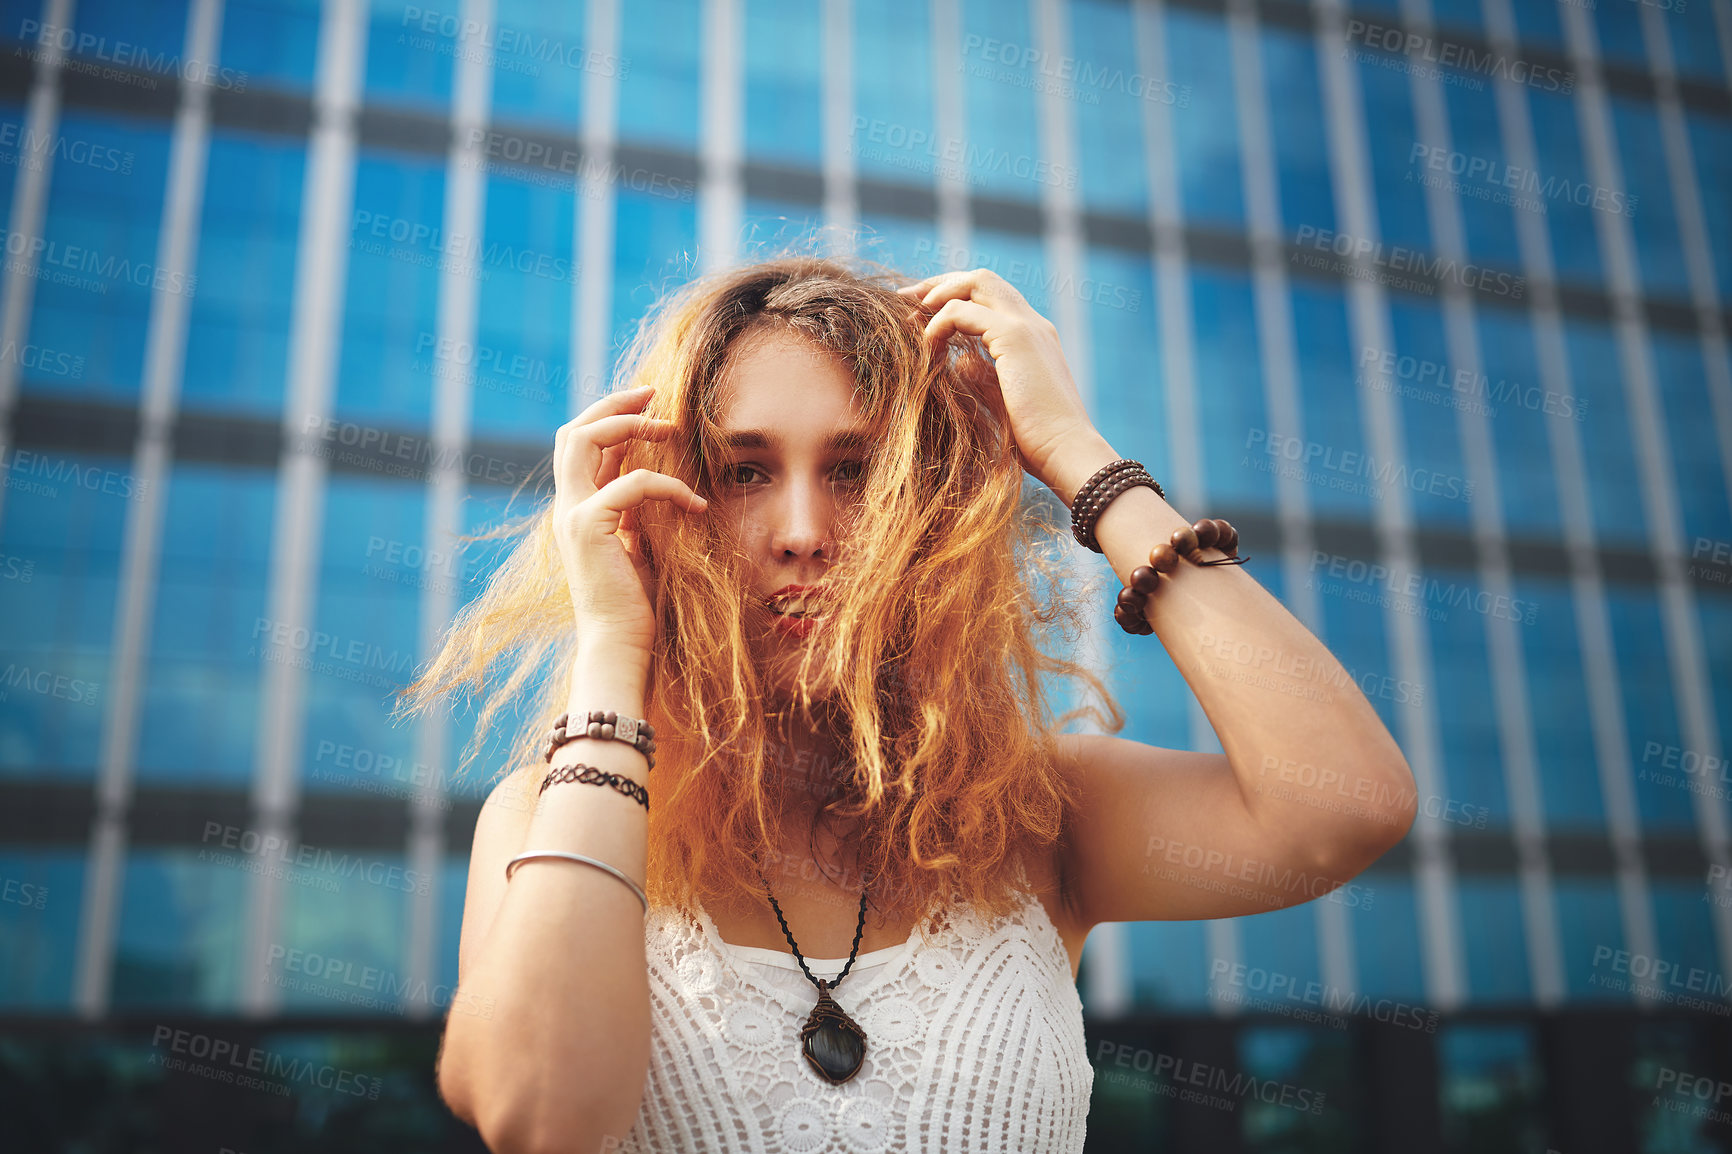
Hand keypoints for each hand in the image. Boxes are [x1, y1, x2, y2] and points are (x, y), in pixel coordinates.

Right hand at [552, 385, 708, 658]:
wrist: (619, 646)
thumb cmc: (635, 606)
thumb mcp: (637, 546)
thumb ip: (637, 513)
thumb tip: (654, 480)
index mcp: (576, 511)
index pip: (581, 447)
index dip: (610, 419)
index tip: (648, 406)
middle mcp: (567, 508)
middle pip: (574, 432)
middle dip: (614, 405)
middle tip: (653, 394)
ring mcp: (573, 515)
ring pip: (588, 440)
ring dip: (631, 425)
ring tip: (671, 426)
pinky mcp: (590, 527)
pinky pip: (634, 483)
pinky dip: (668, 485)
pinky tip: (695, 504)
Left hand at [898, 269, 1110, 496]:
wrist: (1066, 453)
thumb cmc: (1036, 441)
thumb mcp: (1002, 401)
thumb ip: (981, 375)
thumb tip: (957, 361)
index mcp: (1033, 337)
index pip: (991, 297)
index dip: (955, 296)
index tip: (922, 313)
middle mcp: (1033, 324)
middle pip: (982, 279)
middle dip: (940, 283)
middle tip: (907, 300)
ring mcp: (1026, 326)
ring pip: (976, 282)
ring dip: (937, 295)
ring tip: (912, 319)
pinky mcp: (1015, 337)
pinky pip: (963, 312)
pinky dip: (939, 323)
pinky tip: (927, 346)